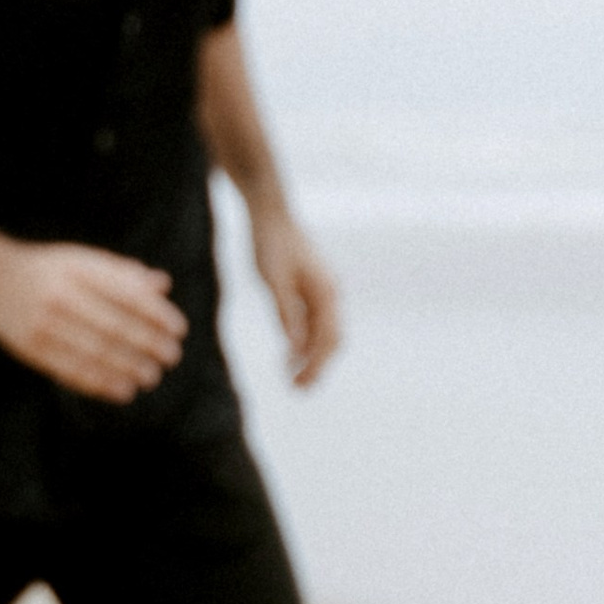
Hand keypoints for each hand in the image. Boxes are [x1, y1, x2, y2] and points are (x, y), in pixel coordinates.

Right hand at [0, 238, 187, 400]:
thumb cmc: (49, 270)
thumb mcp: (82, 260)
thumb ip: (121, 272)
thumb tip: (162, 285)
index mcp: (79, 270)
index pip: (127, 294)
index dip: (157, 314)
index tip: (178, 330)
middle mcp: (62, 295)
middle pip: (115, 326)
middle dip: (148, 345)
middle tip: (171, 357)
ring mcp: (45, 324)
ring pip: (96, 353)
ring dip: (129, 368)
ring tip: (152, 377)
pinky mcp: (33, 350)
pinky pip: (72, 371)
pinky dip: (102, 384)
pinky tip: (124, 390)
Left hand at [251, 209, 339, 385]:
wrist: (271, 214)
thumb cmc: (271, 244)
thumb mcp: (273, 281)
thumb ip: (286, 313)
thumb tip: (295, 349)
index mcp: (327, 293)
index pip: (328, 340)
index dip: (315, 366)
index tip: (298, 385)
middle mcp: (332, 293)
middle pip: (332, 340)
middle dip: (317, 367)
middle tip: (297, 390)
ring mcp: (325, 291)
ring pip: (324, 333)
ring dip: (311, 357)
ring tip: (291, 379)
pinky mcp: (314, 289)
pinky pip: (315, 323)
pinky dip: (305, 342)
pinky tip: (289, 355)